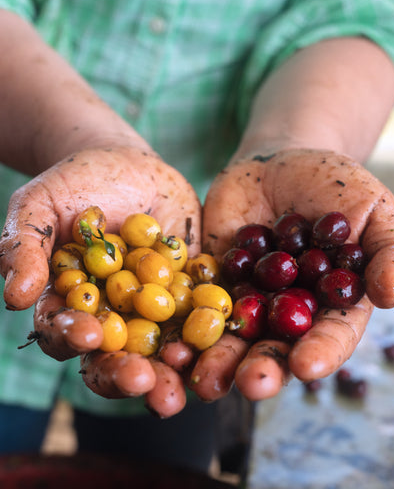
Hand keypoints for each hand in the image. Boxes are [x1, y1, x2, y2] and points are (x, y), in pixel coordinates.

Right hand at [0, 145, 200, 416]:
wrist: (127, 163)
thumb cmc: (75, 183)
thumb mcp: (40, 206)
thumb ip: (24, 247)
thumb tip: (16, 297)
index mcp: (73, 304)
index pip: (68, 333)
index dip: (75, 338)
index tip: (90, 335)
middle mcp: (115, 315)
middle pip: (116, 356)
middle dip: (126, 372)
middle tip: (142, 381)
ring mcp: (155, 306)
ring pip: (162, 347)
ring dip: (174, 368)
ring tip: (184, 376)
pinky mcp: (190, 289)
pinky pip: (202, 313)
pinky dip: (210, 327)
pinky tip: (221, 335)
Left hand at [194, 148, 393, 401]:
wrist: (279, 161)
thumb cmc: (336, 185)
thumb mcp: (376, 210)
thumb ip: (392, 251)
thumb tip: (390, 294)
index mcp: (331, 303)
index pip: (330, 335)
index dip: (320, 351)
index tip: (306, 366)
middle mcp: (287, 311)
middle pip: (276, 348)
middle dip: (262, 368)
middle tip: (249, 384)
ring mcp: (246, 298)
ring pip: (231, 338)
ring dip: (217, 360)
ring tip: (203, 380)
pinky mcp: (211, 280)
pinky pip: (196, 304)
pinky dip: (183, 323)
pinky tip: (170, 342)